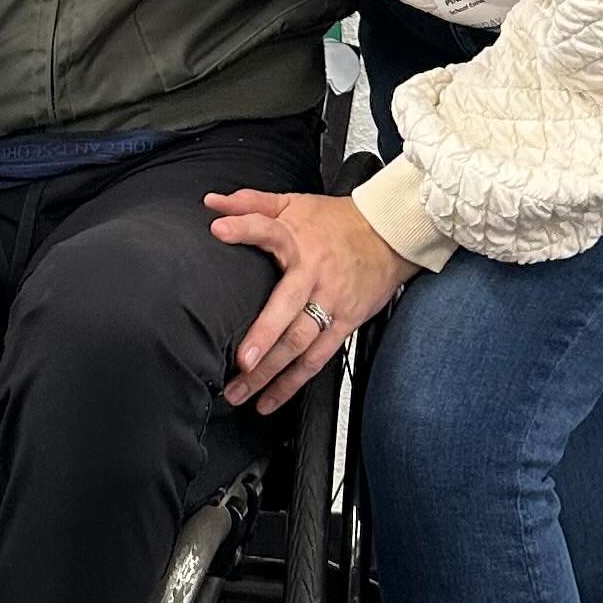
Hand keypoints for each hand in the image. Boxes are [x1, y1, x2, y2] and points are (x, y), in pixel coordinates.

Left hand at [209, 186, 410, 413]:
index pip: (268, 229)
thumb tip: (212, 202)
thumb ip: (251, 202)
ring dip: (270, 372)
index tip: (219, 231)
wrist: (390, 235)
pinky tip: (269, 400)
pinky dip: (292, 383)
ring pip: (299, 343)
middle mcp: (314, 274)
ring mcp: (331, 302)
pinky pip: (316, 359)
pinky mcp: (344, 324)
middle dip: (263, 336)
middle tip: (240, 361)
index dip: (244, 228)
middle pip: (287, 308)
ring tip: (241, 391)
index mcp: (298, 239)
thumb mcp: (294, 203)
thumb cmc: (337, 221)